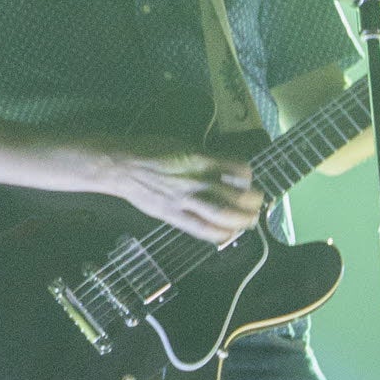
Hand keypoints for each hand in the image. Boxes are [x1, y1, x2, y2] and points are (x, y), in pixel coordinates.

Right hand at [97, 139, 265, 241]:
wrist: (123, 166)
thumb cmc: (151, 150)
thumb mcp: (184, 145)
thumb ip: (205, 157)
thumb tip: (223, 167)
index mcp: (201, 160)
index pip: (239, 170)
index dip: (249, 177)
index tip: (248, 181)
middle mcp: (197, 180)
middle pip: (238, 196)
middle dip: (254, 203)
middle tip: (257, 204)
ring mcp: (186, 200)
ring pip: (224, 215)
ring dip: (243, 221)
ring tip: (248, 222)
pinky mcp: (174, 215)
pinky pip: (202, 230)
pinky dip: (220, 235)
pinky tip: (227, 234)